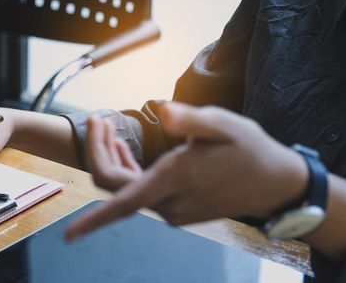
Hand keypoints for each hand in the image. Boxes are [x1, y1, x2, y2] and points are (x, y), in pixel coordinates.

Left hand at [66, 102, 307, 240]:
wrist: (276, 182)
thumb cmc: (250, 150)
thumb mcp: (224, 124)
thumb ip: (190, 120)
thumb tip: (163, 110)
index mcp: (174, 182)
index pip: (121, 204)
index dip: (91, 222)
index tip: (68, 235)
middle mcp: (169, 203)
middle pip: (114, 186)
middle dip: (97, 153)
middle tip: (96, 120)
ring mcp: (172, 209)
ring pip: (125, 188)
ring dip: (111, 158)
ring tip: (107, 127)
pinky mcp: (176, 208)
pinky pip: (139, 192)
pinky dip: (127, 169)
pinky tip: (124, 148)